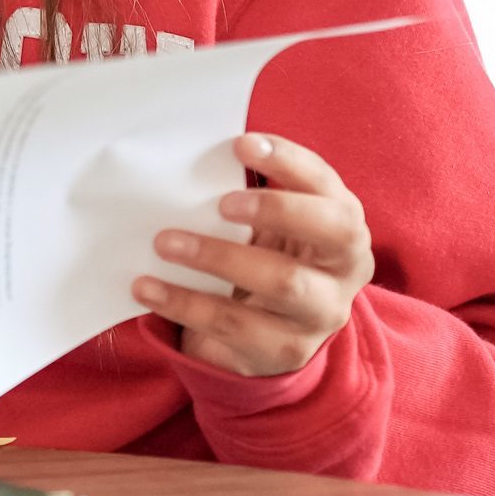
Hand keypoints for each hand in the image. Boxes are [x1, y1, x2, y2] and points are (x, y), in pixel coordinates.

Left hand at [133, 134, 372, 378]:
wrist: (270, 339)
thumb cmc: (267, 261)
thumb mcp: (272, 229)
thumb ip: (250, 198)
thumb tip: (191, 160)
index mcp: (344, 225)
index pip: (329, 185)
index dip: (290, 162)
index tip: (241, 144)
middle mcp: (346, 268)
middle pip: (331, 232)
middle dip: (276, 208)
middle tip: (221, 202)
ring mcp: (320, 314)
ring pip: (282, 281)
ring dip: (218, 256)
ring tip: (164, 242)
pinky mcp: (283, 351)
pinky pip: (233, 325)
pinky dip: (185, 303)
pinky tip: (148, 288)